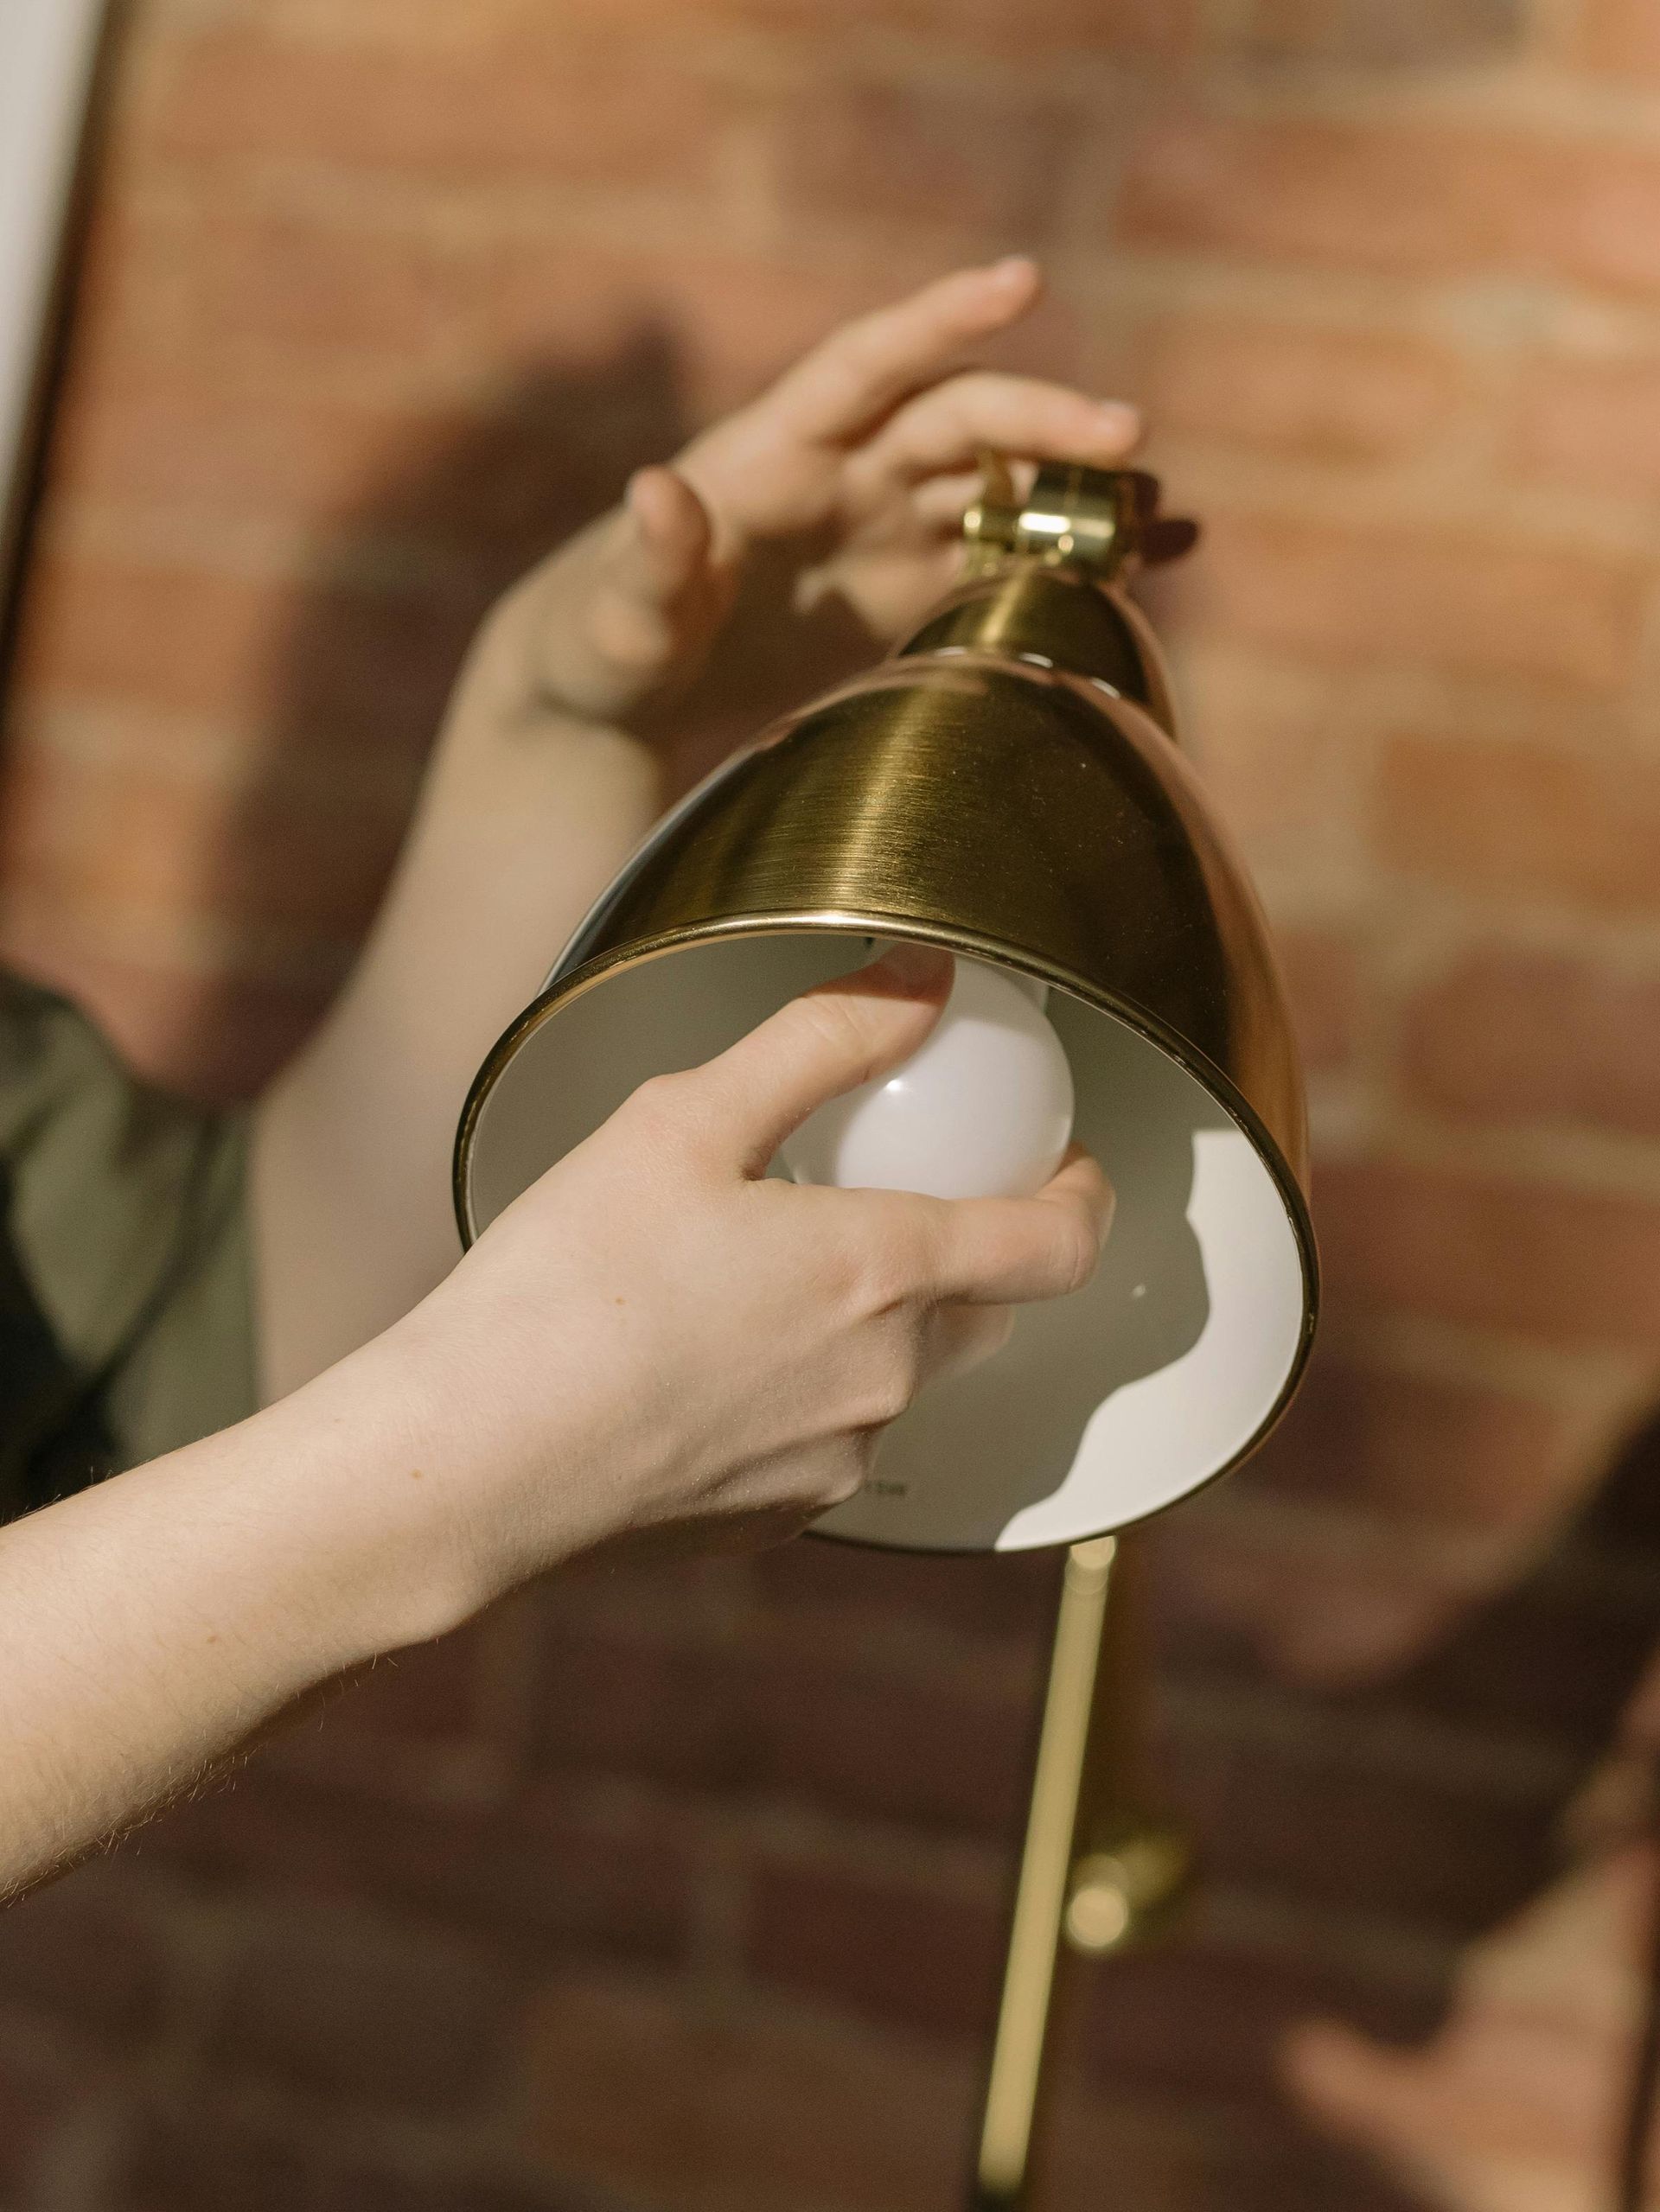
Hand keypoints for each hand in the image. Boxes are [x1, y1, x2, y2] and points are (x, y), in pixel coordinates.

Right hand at [381, 945, 1111, 1598]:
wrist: (467, 1468)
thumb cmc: (565, 1290)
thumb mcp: (685, 1119)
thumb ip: (822, 1039)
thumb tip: (923, 979)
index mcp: (884, 1273)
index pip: (1058, 1243)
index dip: (1083, 1195)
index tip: (1066, 1164)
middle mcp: (886, 1382)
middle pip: (984, 1309)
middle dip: (968, 1252)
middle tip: (884, 1196)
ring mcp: (834, 1463)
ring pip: (895, 1376)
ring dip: (865, 1322)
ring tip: (751, 1276)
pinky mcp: (775, 1522)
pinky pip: (824, 1436)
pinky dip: (794, 1388)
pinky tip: (697, 1359)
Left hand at [456, 259, 1140, 745]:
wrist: (629, 683)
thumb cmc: (605, 641)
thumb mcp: (616, 614)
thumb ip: (646, 559)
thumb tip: (655, 488)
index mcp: (778, 451)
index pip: (869, 365)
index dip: (940, 319)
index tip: (1020, 282)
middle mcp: (850, 472)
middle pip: (964, 423)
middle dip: (1046, 421)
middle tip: (1128, 436)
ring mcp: (891, 528)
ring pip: (1004, 488)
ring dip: (1079, 493)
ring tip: (1159, 513)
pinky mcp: (915, 590)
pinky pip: (1012, 564)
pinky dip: (1080, 561)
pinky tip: (1157, 562)